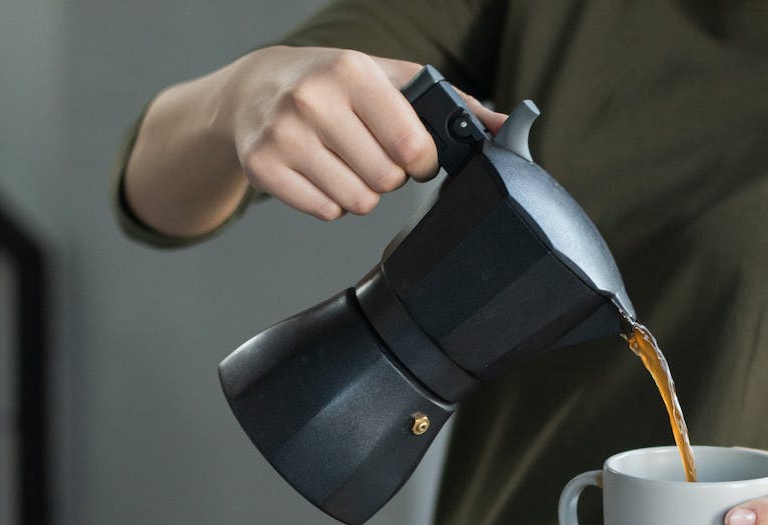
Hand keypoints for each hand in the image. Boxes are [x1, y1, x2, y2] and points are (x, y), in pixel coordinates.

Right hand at [220, 46, 506, 220]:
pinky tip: (321, 172)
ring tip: (346, 160)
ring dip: (361, 191)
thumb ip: (455, 104)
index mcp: (352, 71)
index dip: (421, 160)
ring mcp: (284, 134)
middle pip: (386, 180)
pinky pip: (325, 211)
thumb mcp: (393, 79)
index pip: (412, 147)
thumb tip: (510, 128)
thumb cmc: (336, 84)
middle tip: (370, 152)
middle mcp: (313, 99)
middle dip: (388, 175)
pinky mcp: (263, 166)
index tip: (411, 151)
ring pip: (357, 202)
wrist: (256, 88)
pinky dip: (331, 201)